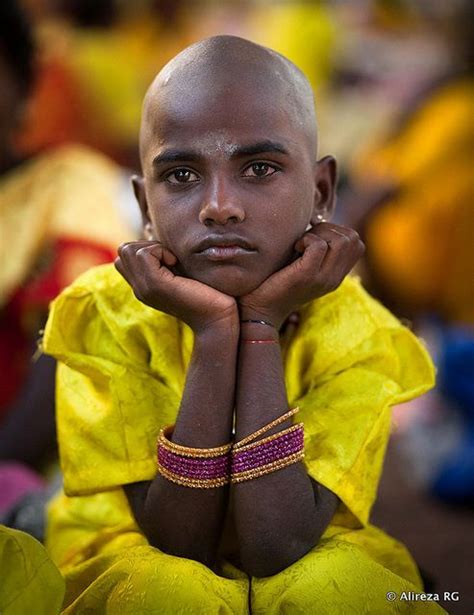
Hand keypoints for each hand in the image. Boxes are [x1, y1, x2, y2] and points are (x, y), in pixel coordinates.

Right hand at [115, 241, 237, 333]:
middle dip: (147, 244)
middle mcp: (139, 289)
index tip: (169, 259)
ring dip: (153, 247)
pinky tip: (176, 263)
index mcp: (144, 286)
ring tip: (173, 262)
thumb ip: (167, 261)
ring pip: (128, 249)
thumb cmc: (209, 294)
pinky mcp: (155, 285)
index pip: (124, 256)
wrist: (217, 318)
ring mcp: (144, 288)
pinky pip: (143, 254)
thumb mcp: (183, 273)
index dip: (146, 248)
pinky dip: (160, 250)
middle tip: (170, 259)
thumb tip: (158, 235)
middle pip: (123, 250)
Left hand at [239, 223, 364, 328]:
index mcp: (335, 275)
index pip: (357, 244)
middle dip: (329, 229)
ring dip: (319, 233)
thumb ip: (314, 249)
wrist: (259, 311)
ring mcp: (322, 278)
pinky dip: (306, 239)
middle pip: (353, 239)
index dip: (337, 232)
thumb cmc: (274, 282)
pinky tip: (293, 248)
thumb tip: (314, 218)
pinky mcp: (306, 276)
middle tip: (306, 239)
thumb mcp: (301, 264)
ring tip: (301, 244)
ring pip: (341, 240)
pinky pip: (319, 246)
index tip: (314, 238)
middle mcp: (333, 278)